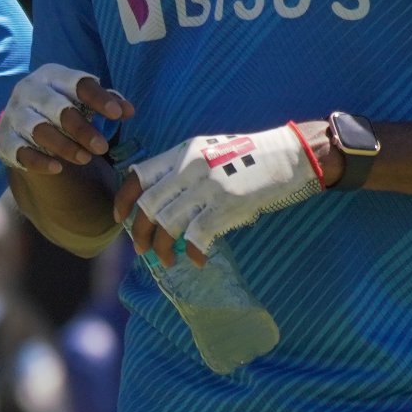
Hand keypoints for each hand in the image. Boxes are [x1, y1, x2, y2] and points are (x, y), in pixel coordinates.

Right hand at [0, 62, 127, 176]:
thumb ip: (107, 103)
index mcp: (51, 76)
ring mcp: (13, 114)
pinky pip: (19, 151)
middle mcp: (28, 90)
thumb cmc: (62, 106)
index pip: (77, 83)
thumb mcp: (83, 100)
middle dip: (81, 128)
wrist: (23, 123)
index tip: (118, 115)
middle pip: (55, 106)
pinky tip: (57, 169)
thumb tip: (128, 110)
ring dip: (63, 146)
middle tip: (103, 147)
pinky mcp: (3, 139)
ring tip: (85, 159)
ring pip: (38, 129)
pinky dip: (39, 161)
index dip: (98, 98)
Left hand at [128, 123, 322, 260]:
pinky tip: (197, 260)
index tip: (120, 218)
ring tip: (166, 260)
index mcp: (182, 153)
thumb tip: (159, 200)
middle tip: (141, 249)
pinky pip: (198, 235)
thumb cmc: (250, 156)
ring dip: (162, 248)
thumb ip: (182, 169)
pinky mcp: (227, 204)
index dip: (124, 200)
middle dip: (139, 232)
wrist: (291, 154)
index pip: (139, 176)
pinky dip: (193, 252)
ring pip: (168, 224)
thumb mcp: (208, 151)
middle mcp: (189, 168)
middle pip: (148, 206)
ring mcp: (208, 186)